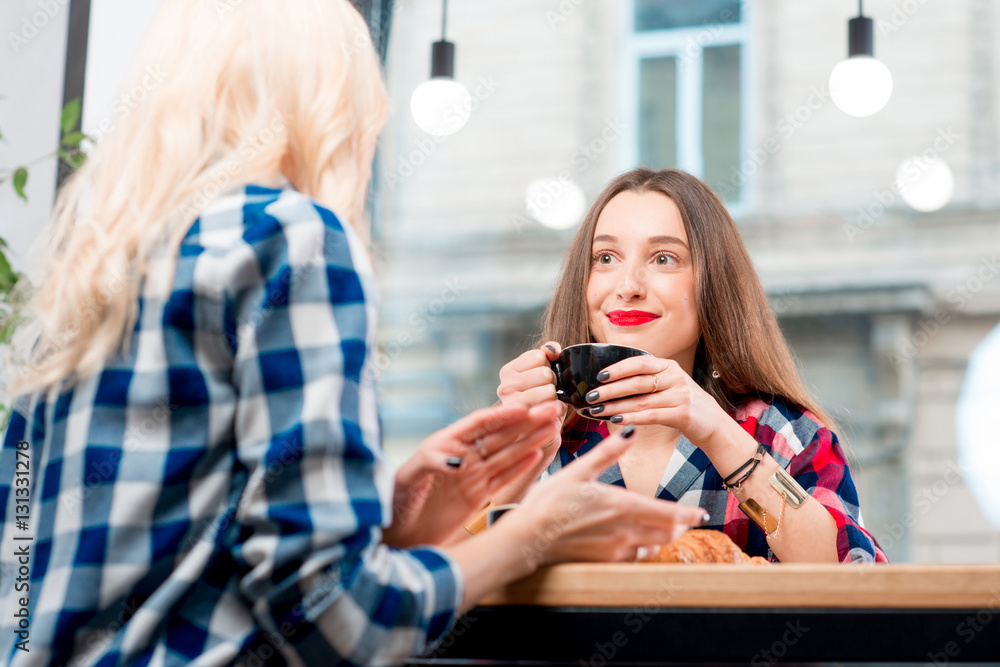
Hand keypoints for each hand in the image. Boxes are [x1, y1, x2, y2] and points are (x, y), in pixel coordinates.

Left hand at [384, 401, 562, 547]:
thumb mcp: (408, 477)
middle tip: (550, 410)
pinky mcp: (477, 496)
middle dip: (526, 422)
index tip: (524, 408)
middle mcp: (462, 456)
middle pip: (499, 435)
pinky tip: (537, 454)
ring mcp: (472, 476)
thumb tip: (457, 459)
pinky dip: (521, 466)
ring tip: (552, 426)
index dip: (502, 415)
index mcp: (445, 444)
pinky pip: (503, 477)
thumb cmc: (395, 500)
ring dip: (530, 440)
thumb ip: (431, 463)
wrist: (394, 534)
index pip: (479, 424)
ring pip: (507, 454)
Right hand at [496, 341, 566, 461]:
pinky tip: (550, 414)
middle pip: (545, 373)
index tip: (542, 378)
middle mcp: (505, 387)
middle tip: (546, 394)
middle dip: (553, 383)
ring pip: (550, 390)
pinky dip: (559, 410)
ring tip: (547, 405)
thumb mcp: (543, 371)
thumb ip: (548, 354)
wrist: (539, 430)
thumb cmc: (542, 398)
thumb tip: (552, 349)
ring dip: (556, 398)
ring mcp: (513, 406)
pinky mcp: (526, 421)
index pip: (540, 355)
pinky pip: (554, 406)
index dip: (548, 366)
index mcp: (508, 371)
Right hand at [509, 426, 708, 565]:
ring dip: (660, 539)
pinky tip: (632, 541)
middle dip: (679, 526)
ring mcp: (615, 551)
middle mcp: (624, 532)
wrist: (527, 537)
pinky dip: (640, 550)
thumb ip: (608, 451)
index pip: (669, 514)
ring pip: (651, 548)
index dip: (689, 515)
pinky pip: (633, 559)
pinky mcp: (603, 562)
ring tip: (660, 529)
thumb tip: (630, 431)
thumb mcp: (579, 469)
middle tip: (685, 520)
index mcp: (622, 505)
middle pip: (667, 534)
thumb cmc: (549, 501)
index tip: (700, 513)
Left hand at [583, 356, 728, 446]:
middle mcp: (676, 378)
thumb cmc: (684, 404)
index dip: (619, 368)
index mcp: (669, 367)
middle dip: (610, 390)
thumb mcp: (670, 384)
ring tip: (597, 411)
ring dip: (615, 406)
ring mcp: (680, 396)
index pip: (640, 363)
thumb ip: (647, 380)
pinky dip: (632, 418)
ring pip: (641, 401)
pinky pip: (652, 416)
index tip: (599, 376)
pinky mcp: (683, 414)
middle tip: (590, 396)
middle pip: (637, 383)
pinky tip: (617, 421)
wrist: (714, 424)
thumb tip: (611, 383)